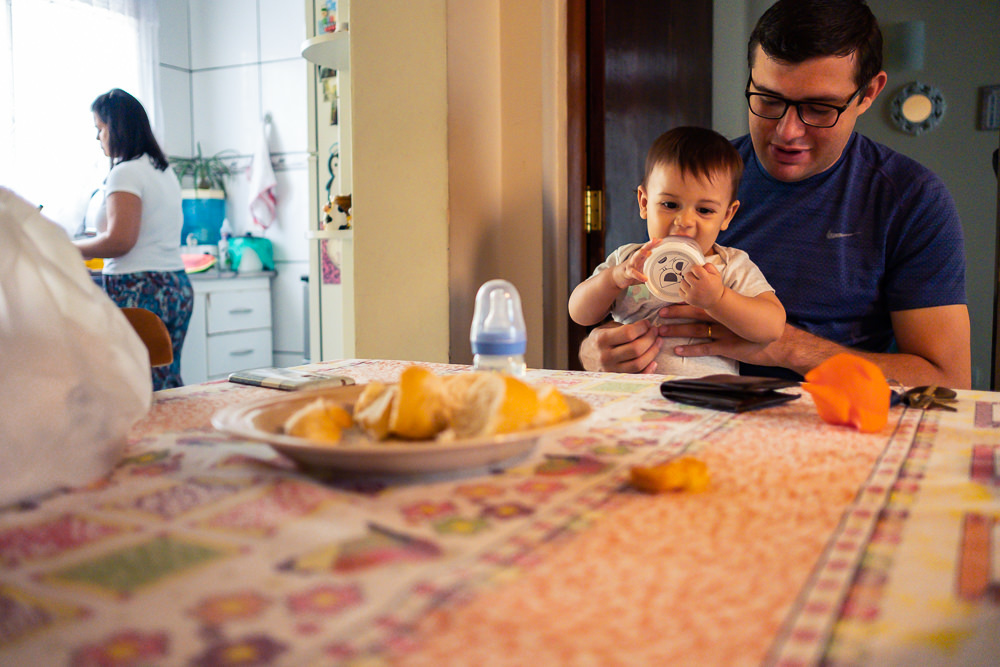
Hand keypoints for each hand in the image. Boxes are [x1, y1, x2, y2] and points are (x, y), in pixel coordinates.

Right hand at [579, 319, 663, 373]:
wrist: (586, 357)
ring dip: (653, 352)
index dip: (642, 327)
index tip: (647, 324)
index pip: (628, 333)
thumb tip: (647, 328)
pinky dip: (648, 370)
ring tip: (657, 343)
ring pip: (638, 363)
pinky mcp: (617, 377)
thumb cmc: (600, 339)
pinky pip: (637, 376)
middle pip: (636, 349)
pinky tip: (654, 361)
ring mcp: (611, 369)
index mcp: (602, 339)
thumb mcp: (606, 328)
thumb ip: (623, 328)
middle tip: (655, 332)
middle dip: (650, 338)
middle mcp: (605, 356)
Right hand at [613, 238, 661, 288]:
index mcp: (639, 258)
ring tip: (649, 252)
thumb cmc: (630, 274)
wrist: (616, 278)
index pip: (647, 249)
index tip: (660, 240)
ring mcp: (630, 265)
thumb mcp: (641, 271)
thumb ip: (649, 272)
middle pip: (642, 250)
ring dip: (642, 254)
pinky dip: (639, 276)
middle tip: (654, 240)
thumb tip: (661, 276)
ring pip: (636, 257)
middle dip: (648, 245)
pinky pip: (633, 273)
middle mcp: (635, 259)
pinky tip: (645, 278)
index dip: (653, 245)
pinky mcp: (627, 273)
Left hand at [656, 304, 777, 364]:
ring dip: (678, 330)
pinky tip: (678, 350)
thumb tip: (718, 294)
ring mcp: (725, 333)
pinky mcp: (728, 348)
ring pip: (696, 331)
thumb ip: (733, 302)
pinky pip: (706, 348)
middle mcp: (724, 318)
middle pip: (695, 313)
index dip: (686, 299)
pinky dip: (691, 350)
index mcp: (727, 307)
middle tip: (659, 313)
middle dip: (676, 313)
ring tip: (662, 330)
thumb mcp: (748, 308)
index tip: (671, 298)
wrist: (778, 341)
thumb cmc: (762, 323)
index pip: (703, 300)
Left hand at [678, 263, 723, 309]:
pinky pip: (680, 290)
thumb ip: (709, 266)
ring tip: (693, 284)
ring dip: (687, 282)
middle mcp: (698, 287)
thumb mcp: (717, 274)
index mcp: (706, 280)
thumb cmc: (715, 286)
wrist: (716, 301)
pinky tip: (690, 289)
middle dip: (691, 275)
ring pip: (682, 282)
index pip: (695, 268)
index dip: (695, 268)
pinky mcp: (688, 300)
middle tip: (695, 278)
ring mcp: (692, 294)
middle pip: (687, 275)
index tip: (697, 271)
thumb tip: (700, 264)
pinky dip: (684, 289)